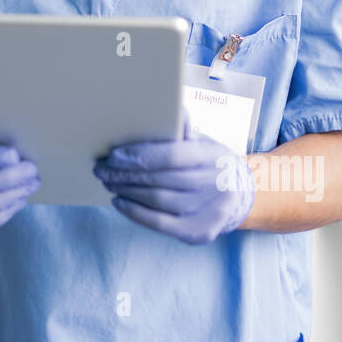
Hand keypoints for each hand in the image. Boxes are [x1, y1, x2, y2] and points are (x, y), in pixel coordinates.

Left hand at [93, 115, 255, 243]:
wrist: (240, 195)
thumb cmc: (209, 162)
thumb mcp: (201, 140)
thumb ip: (181, 127)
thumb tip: (166, 109)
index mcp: (212, 156)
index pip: (172, 156)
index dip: (141, 156)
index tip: (114, 155)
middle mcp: (214, 184)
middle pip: (160, 180)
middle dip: (125, 174)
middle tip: (101, 168)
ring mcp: (209, 212)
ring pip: (158, 201)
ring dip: (127, 191)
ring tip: (108, 181)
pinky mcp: (199, 233)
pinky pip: (160, 224)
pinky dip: (135, 212)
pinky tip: (119, 201)